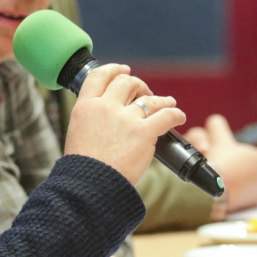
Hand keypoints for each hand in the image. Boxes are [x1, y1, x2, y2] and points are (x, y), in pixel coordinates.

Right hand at [64, 64, 185, 184]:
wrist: (89, 186)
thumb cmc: (83, 167)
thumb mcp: (77, 133)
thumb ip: (90, 119)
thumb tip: (104, 117)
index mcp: (85, 106)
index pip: (100, 76)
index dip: (114, 70)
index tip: (123, 71)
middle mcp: (105, 107)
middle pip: (126, 82)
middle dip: (138, 85)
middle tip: (144, 93)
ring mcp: (126, 119)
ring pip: (150, 98)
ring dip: (161, 99)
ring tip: (167, 102)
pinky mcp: (144, 133)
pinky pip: (167, 116)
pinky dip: (175, 114)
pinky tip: (179, 117)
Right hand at [184, 114, 256, 212]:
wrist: (211, 192)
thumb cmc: (221, 165)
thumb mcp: (218, 140)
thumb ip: (219, 128)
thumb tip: (215, 121)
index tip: (252, 144)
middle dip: (247, 159)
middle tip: (231, 157)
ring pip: (254, 177)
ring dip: (242, 173)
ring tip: (227, 170)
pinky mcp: (250, 202)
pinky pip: (247, 191)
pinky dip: (238, 186)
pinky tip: (225, 183)